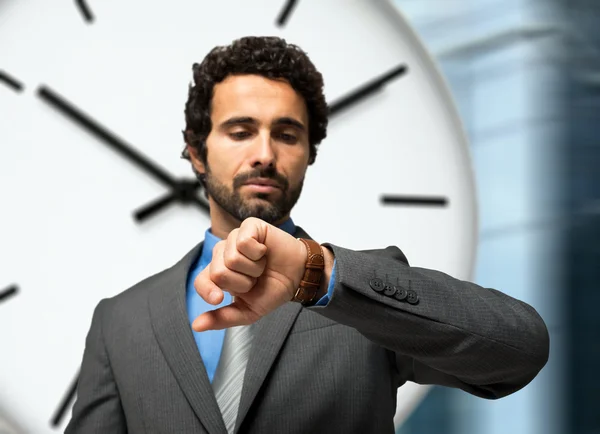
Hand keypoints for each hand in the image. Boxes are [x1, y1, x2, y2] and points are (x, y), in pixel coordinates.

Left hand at [191, 217, 306, 331]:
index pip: (201, 281)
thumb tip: (197, 326)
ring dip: (253, 268)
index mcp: (218, 273)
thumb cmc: (272, 289)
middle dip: (242, 282)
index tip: (218, 299)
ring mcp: (234, 238)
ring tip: (261, 265)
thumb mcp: (247, 311)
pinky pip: (243, 242)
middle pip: (218, 272)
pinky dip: (258, 252)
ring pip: (232, 258)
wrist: (297, 276)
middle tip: (255, 278)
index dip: (207, 291)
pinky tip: (264, 252)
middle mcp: (223, 253)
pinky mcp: (249, 226)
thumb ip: (222, 318)